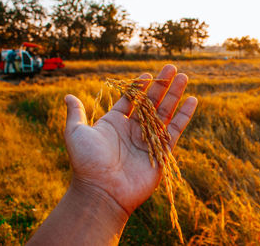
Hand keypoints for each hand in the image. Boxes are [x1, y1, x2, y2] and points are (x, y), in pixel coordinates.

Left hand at [64, 65, 197, 214]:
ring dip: (175, 95)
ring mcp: (148, 140)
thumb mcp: (76, 133)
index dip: (139, 87)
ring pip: (165, 112)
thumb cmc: (87, 162)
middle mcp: (132, 130)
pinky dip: (184, 115)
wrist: (102, 191)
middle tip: (171, 67)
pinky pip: (175, 130)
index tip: (147, 75)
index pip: (130, 100)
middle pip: (151, 103)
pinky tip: (192, 100)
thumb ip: (76, 113)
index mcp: (114, 123)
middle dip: (161, 85)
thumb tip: (68, 96)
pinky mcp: (161, 152)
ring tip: (183, 77)